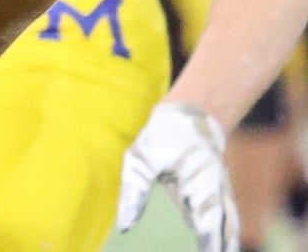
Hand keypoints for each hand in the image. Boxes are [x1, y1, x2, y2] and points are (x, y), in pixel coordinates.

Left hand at [117, 100, 238, 251]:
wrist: (190, 116)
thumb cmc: (162, 136)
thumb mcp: (140, 157)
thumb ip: (134, 191)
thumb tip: (124, 226)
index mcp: (203, 178)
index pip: (210, 217)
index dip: (211, 240)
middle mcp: (219, 190)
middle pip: (225, 228)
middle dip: (219, 246)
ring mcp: (222, 196)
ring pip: (229, 228)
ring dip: (224, 244)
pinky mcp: (218, 200)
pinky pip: (225, 224)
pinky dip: (222, 239)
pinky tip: (216, 248)